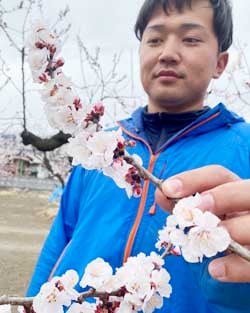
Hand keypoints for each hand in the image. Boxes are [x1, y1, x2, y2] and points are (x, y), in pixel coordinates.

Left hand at [155, 165, 249, 282]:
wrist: (238, 267)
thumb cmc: (217, 237)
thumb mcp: (202, 220)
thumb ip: (184, 208)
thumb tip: (162, 194)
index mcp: (233, 192)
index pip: (217, 175)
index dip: (192, 179)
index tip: (167, 188)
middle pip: (245, 191)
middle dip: (220, 197)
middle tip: (195, 210)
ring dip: (231, 230)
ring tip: (207, 242)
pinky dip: (236, 266)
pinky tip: (215, 270)